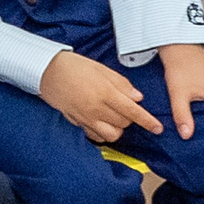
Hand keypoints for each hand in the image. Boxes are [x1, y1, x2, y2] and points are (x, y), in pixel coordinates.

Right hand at [39, 50, 162, 142]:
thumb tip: (138, 98)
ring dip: (118, 128)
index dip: (148, 122)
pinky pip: (96, 136)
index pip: (133, 112)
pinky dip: (103, 133)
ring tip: (115, 117)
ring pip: (112, 135)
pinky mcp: (76, 122)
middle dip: (130, 118)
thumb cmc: (74, 66)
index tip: (158, 128)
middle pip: (124, 124)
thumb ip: (121, 84)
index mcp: (104, 93)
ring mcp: (85, 117)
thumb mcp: (101, 69)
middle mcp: (96, 108)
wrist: (45, 70)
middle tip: (125, 107)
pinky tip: (103, 123)